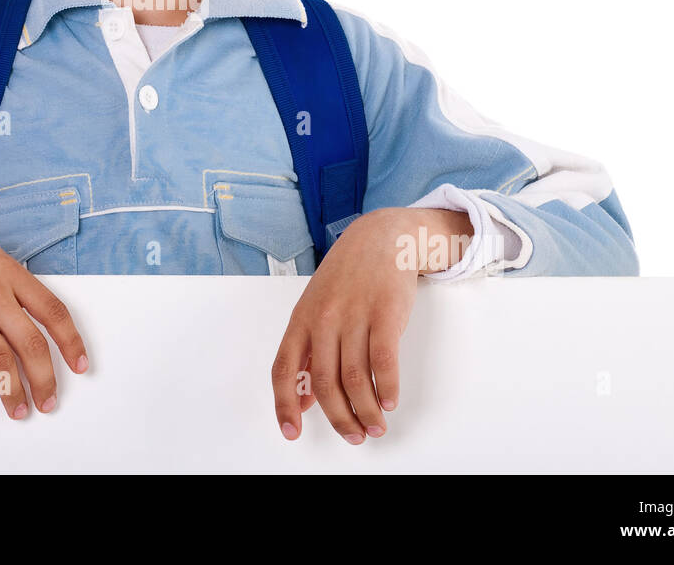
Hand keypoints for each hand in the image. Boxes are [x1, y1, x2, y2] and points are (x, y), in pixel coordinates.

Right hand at [0, 200, 88, 419]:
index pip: (53, 312)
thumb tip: (30, 313)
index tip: (80, 366)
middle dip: (44, 380)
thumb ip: (12, 282)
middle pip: (30, 345)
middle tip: (49, 402)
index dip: (71, 342)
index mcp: (10, 274)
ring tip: (18, 411)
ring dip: (10, 393)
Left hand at [270, 206, 471, 443]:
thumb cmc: (347, 277)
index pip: (284, 369)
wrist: (380, 238)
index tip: (292, 432)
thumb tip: (302, 400)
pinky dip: (387, 387)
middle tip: (354, 435)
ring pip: (356, 378)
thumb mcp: (316, 307)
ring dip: (366, 411)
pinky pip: (384, 360)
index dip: (284, 405)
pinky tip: (390, 401)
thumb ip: (309, 351)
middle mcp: (324, 319)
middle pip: (325, 383)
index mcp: (301, 319)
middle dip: (340, 418)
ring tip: (376, 426)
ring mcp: (354, 315)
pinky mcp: (385, 312)